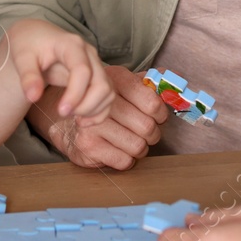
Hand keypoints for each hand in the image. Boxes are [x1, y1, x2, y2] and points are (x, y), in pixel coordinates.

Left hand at [3, 19, 113, 123]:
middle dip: (85, 106)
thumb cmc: (29, 45)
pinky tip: (81, 120)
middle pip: (101, 84)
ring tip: (71, 117)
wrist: (37, 37)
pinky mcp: (97, 76)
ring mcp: (96, 64)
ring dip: (93, 110)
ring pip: (107, 92)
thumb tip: (33, 97)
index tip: (60, 111)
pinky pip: (107, 97)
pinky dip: (99, 112)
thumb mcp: (22, 57)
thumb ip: (28, 77)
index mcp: (71, 45)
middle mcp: (89, 54)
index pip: (83, 71)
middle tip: (63, 113)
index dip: (75, 94)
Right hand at [30, 64, 166, 169]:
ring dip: (140, 148)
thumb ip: (150, 82)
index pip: (152, 103)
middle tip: (146, 132)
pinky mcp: (87, 146)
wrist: (67, 120)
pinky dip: (127, 159)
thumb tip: (173, 79)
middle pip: (147, 127)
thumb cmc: (105, 104)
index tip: (157, 116)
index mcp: (116, 80)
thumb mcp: (126, 85)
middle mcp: (103, 101)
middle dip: (152, 134)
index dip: (161, 114)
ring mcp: (93, 124)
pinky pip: (124, 161)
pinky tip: (119, 150)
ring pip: (137, 146)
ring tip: (132, 140)